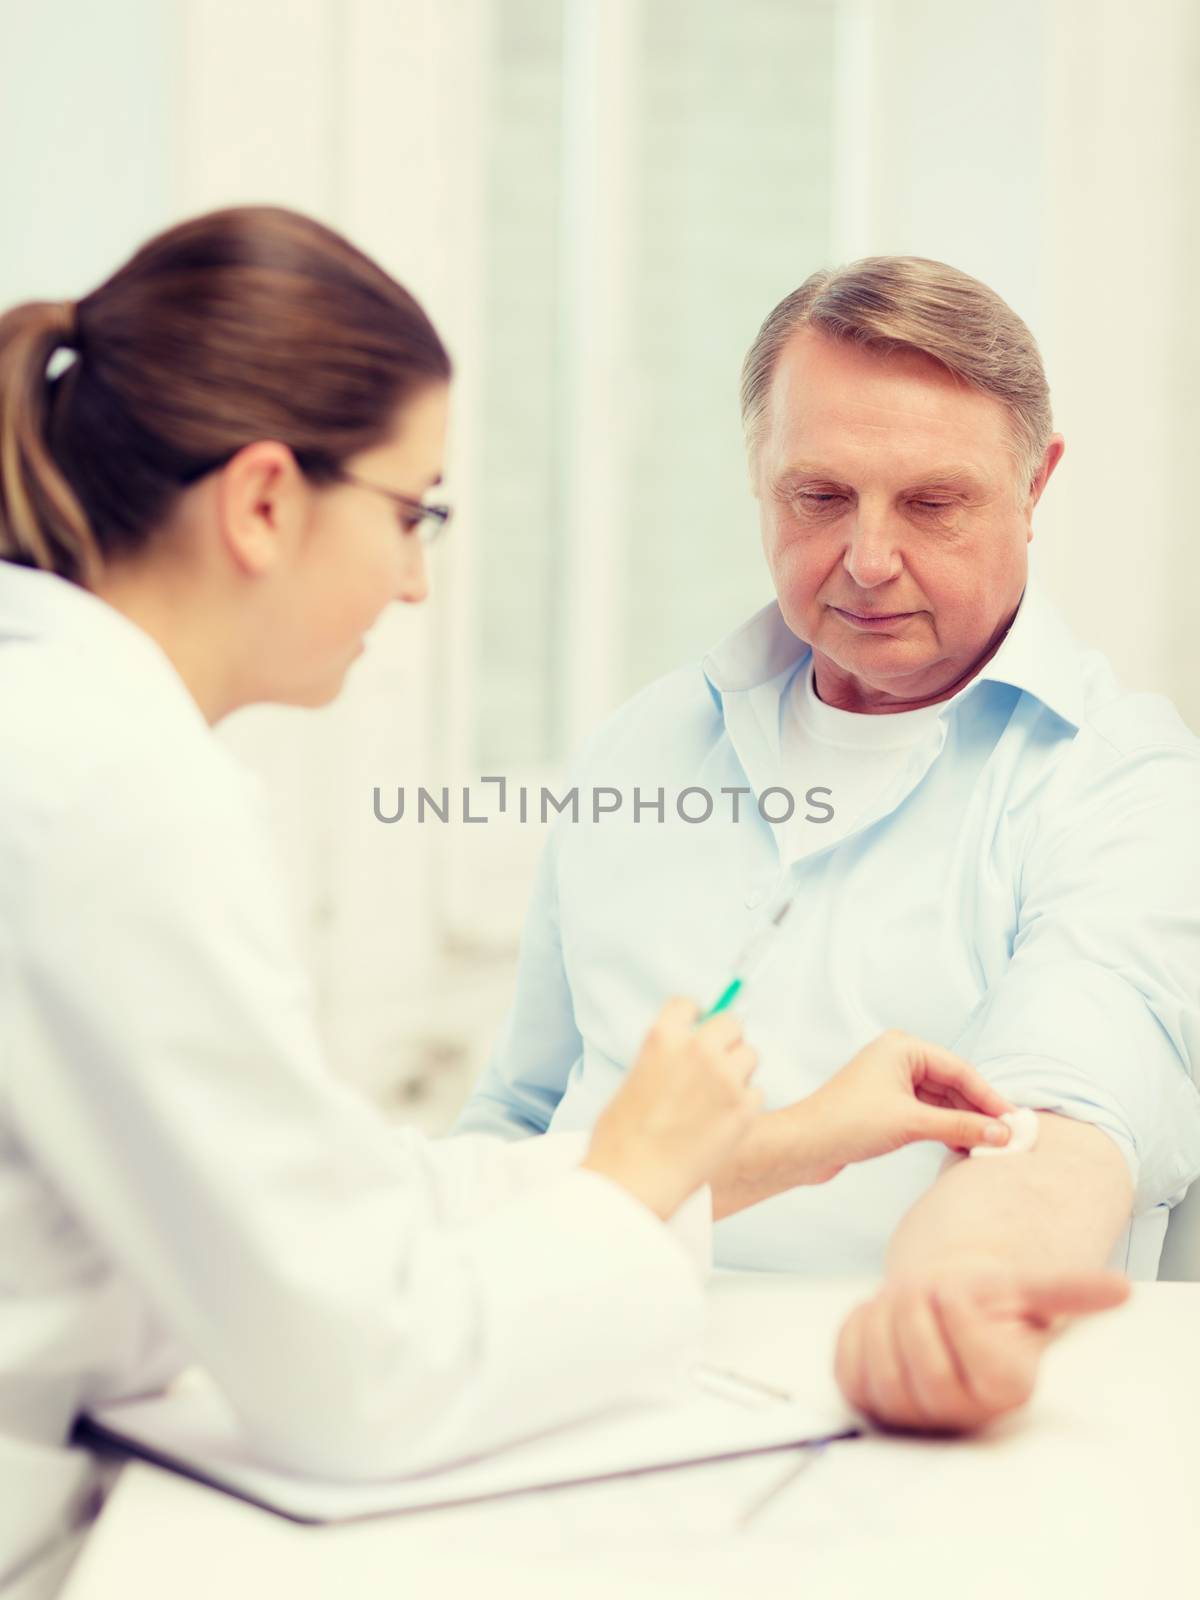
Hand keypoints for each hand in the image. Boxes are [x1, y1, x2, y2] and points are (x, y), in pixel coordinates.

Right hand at [583, 998, 760, 1220]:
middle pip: (731, 1022)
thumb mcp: (634, 1081)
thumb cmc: (620, 1139)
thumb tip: (683, 1056)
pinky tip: (723, 1122)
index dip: (693, 1016)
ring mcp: (726, 1080)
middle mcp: (699, 1051)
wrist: (633, 1182)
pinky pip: (757, 1093)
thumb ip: (663, 1060)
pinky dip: (744, 1104)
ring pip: (750, 1056)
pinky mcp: (745, 1111)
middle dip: (725, 1038)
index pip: (689, 1003)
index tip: (696, 1027)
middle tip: (716, 1061)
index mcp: (663, 1038)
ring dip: (739, 1070)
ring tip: (718, 1097)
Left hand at [801, 1029, 1017, 1182]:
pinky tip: (963, 1146)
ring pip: (941, 1101)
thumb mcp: (911, 1123)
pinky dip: (945, 1128)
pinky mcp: (887, 1105)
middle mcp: (898, 1058)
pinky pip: (927, 1113)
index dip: (988, 1096)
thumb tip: (1001, 1134)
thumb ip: (959, 1127)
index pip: (959, 1069)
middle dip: (978, 1111)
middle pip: (952, 1084)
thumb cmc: (849, 1123)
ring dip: (963, 1123)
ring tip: (990, 1147)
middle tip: (1007, 1137)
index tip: (1013, 1120)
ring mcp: (892, 1081)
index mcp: (902, 1047)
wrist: (805, 1145)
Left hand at [834, 1268, 1130, 1432]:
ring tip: (903, 1302)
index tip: (955, 1288)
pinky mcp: (871, 1404)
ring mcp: (914, 1416)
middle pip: (920, 1362)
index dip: (957, 1309)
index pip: (973, 1353)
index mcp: (1007, 1386)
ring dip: (883, 1318)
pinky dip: (855, 1330)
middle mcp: (962, 1414)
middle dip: (914, 1308)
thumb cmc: (988, 1300)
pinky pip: (848, 1369)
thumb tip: (1121, 1289)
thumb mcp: (1026, 1287)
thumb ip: (1067, 1288)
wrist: (943, 1306)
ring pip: (881, 1370)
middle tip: (923, 1288)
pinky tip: (878, 1317)